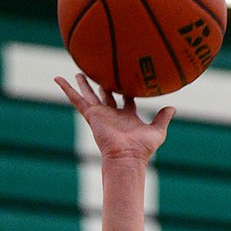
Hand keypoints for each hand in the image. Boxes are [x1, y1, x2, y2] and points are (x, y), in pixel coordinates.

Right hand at [54, 72, 173, 163]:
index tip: (128, 80)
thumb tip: (173, 107)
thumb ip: (163, 118)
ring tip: (79, 73)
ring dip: (84, 85)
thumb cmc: (142, 148)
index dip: (128, 91)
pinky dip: (66, 89)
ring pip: (90, 95)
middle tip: (99, 74)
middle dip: (103, 86)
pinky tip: (57, 79)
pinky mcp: (91, 115)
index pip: (127, 100)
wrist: (126, 157)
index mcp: (127, 117)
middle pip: (106, 96)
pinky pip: (76, 100)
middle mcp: (113, 115)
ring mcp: (101, 115)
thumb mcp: (157, 131)